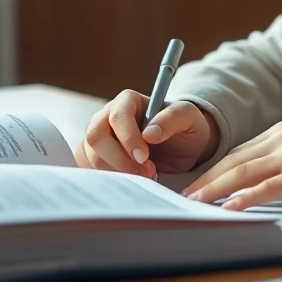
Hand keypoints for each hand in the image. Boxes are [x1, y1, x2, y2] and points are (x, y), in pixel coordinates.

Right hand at [76, 90, 220, 178]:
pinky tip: (133, 180)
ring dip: (117, 171)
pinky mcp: (98, 157)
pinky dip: (112, 179)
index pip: (117, 117)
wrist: (184, 146)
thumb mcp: (188, 117)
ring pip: (92, 155)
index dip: (128, 138)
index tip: (144, 157)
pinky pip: (93, 169)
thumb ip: (172, 118)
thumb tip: (149, 134)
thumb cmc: (185, 126)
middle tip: (146, 172)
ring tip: (145, 176)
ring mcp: (100, 138)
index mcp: (128, 101)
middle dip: (119, 159)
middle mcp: (107, 116)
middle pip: (96, 136)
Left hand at [181, 121, 281, 210]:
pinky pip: (268, 187)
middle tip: (183, 199)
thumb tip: (259, 187)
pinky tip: (229, 209)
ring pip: (243, 172)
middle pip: (233, 160)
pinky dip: (245, 197)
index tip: (193, 186)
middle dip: (205, 180)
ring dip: (215, 189)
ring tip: (194, 205)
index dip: (212, 170)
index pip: (237, 153)